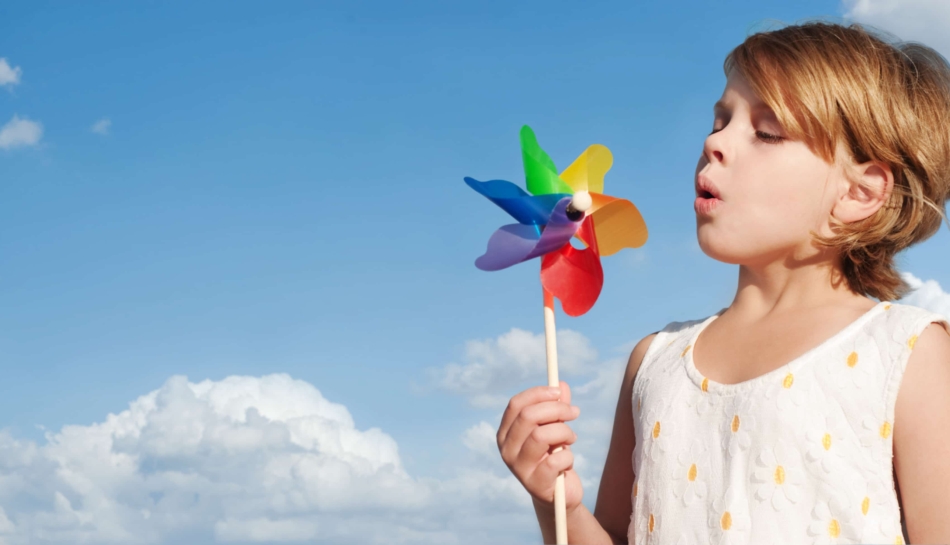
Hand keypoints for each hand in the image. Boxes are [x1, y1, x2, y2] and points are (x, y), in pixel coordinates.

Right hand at [497, 381, 582, 511]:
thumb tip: (562, 384)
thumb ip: (557, 407)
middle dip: (556, 409)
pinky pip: (556, 459)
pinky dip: (568, 456)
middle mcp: (506, 449)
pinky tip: (568, 461)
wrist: (558, 495)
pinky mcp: (534, 484)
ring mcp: (518, 468)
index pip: (516, 404)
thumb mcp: (555, 428)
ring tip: (572, 438)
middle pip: (528, 416)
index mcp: (506, 433)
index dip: (538, 394)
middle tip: (574, 412)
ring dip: (564, 432)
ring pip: (541, 435)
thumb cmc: (553, 456)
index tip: (559, 391)